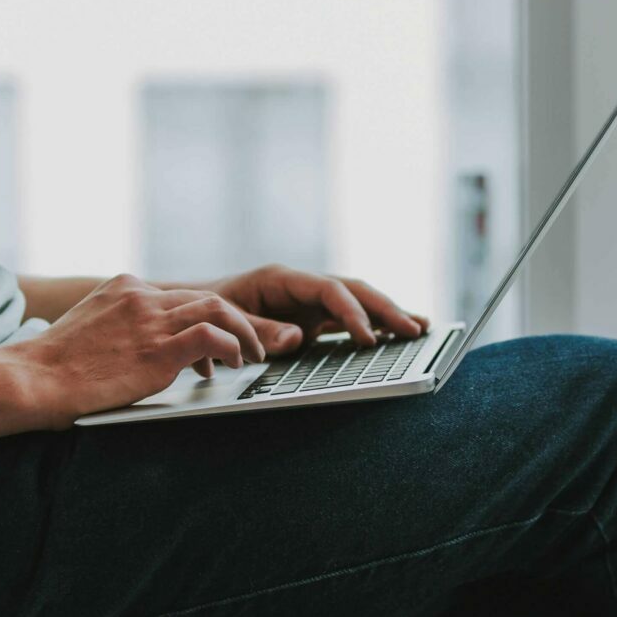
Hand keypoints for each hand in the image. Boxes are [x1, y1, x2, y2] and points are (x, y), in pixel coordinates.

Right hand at [13, 274, 270, 427]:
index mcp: (125, 287)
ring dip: (244, 332)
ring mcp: (150, 320)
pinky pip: (211, 336)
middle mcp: (141, 296)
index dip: (204, 319)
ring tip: (253, 354)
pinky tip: (234, 362)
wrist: (34, 378)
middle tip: (250, 343)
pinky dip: (232, 346)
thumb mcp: (89, 327)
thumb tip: (139, 345)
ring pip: (217, 309)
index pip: (180, 295)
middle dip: (234, 320)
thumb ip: (119, 324)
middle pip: (204, 297)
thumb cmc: (54, 366)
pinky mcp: (158, 349)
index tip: (215, 343)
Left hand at [204, 264, 430, 356]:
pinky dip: (374, 326)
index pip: (328, 290)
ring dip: (388, 314)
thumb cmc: (208, 312)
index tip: (368, 338)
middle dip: (385, 309)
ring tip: (422, 327)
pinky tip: (397, 334)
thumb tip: (297, 338)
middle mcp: (301, 286)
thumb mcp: (227, 319)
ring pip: (357, 302)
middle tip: (414, 329)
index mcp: (281, 279)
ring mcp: (308, 301)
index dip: (351, 313)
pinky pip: (348, 319)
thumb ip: (261, 328)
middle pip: (352, 291)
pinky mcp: (311, 318)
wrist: (194, 310)